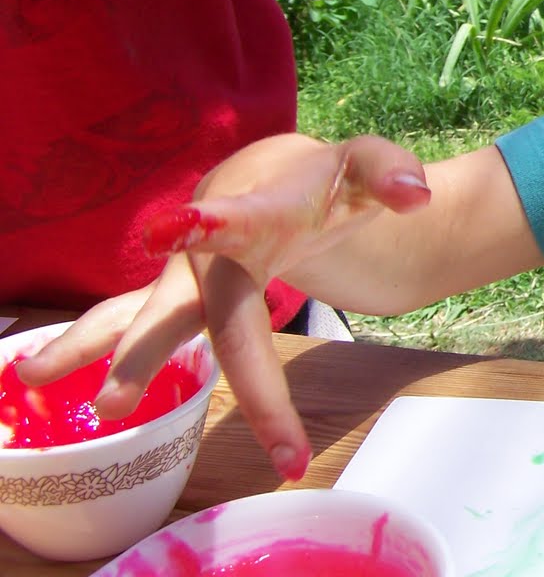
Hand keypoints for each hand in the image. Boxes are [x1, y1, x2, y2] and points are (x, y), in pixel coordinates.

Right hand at [18, 134, 430, 478]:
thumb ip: (391, 172)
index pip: (237, 220)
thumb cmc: (324, 180)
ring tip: (105, 410)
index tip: (167, 231)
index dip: (205, 225)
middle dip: (155, 354)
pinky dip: (129, 366)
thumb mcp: (367, 166)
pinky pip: (154, 336)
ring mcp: (194, 279)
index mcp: (258, 209)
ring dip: (127, 363)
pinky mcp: (188, 302)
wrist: (281, 175)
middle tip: (116, 401)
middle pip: (194, 308)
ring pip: (151, 321)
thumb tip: (416, 196)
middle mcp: (212, 249)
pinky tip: (94, 402)